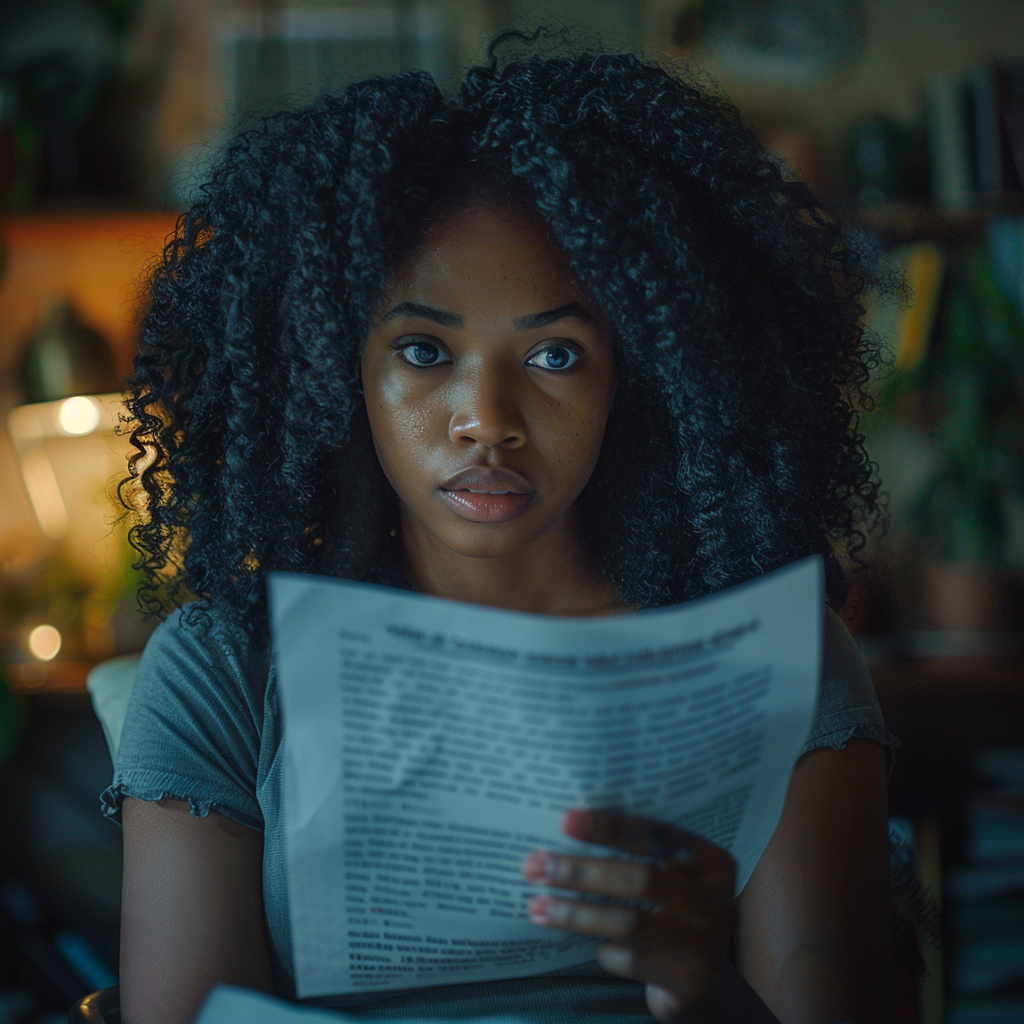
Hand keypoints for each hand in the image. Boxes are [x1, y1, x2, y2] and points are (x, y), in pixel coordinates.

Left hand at [522, 809, 736, 1022]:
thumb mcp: (669, 879)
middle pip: (641, 879)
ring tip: (538, 905)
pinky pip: (632, 961)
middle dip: (583, 872)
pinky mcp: (691, 984)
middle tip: (537, 867)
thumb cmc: (671, 914)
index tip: (565, 821)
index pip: (657, 835)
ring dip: (577, 913)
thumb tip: (567, 830)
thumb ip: (637, 855)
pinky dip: (604, 950)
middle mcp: (718, 901)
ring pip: (631, 923)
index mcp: (712, 862)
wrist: (701, 984)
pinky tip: (589, 945)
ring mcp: (709, 946)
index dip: (610, 827)